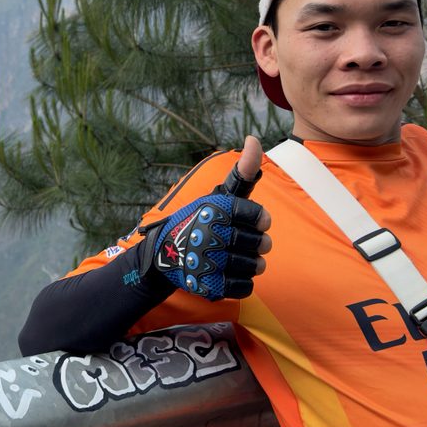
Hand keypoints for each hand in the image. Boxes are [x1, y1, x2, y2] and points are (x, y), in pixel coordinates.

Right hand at [149, 136, 271, 299]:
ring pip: (254, 266)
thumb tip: (254, 139)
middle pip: (259, 243)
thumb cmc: (200, 220)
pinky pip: (243, 287)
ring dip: (254, 264)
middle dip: (259, 244)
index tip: (259, 222)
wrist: (164, 254)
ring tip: (244, 258)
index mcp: (215, 209)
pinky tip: (235, 273)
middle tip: (250, 243)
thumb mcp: (219, 194)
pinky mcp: (207, 285)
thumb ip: (242, 171)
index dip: (262, 220)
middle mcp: (210, 234)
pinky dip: (244, 282)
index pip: (257, 215)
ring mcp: (208, 261)